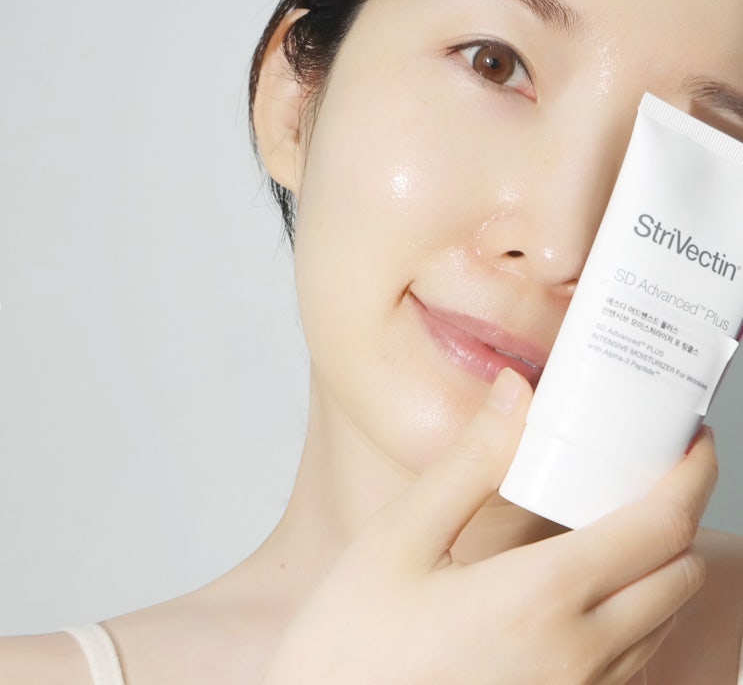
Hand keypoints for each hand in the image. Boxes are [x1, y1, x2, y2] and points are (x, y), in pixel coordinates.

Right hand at [264, 368, 715, 684]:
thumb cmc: (352, 643)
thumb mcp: (400, 538)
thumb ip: (471, 462)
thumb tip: (517, 393)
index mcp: (542, 599)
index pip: (659, 526)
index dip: (691, 473)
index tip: (691, 437)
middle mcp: (578, 655)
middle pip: (677, 571)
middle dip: (676, 511)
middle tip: (642, 468)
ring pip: (662, 617)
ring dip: (657, 559)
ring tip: (612, 515)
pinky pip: (634, 657)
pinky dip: (635, 606)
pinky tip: (583, 579)